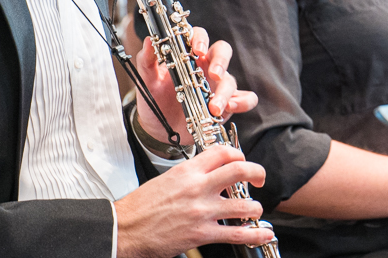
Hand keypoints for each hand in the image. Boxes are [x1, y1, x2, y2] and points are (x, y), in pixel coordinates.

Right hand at [115, 145, 273, 257]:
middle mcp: (198, 188)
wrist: (125, 229)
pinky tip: (263, 234)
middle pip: (240, 171)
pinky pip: (236, 234)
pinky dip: (254, 234)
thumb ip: (189, 176)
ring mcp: (202, 211)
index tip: (242, 160)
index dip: (238, 154)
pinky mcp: (202, 233)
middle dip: (257, 173)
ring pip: (244, 204)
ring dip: (255, 208)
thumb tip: (207, 175)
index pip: (222, 152)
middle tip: (259, 178)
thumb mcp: (165, 180)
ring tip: (255, 210)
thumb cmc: (140, 207)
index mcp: (187, 171)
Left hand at [136, 27, 257, 144]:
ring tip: (213, 108)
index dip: (201, 40)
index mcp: (188, 56)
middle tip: (213, 75)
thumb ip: (147, 60)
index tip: (196, 51)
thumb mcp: (147, 80)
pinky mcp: (227, 104)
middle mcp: (206, 67)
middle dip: (221, 61)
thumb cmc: (155, 100)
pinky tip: (230, 109)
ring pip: (230, 80)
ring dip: (224, 93)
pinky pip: (246, 99)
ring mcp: (218, 86)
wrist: (158, 130)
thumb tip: (149, 41)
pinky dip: (243, 102)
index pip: (200, 37)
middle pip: (222, 51)